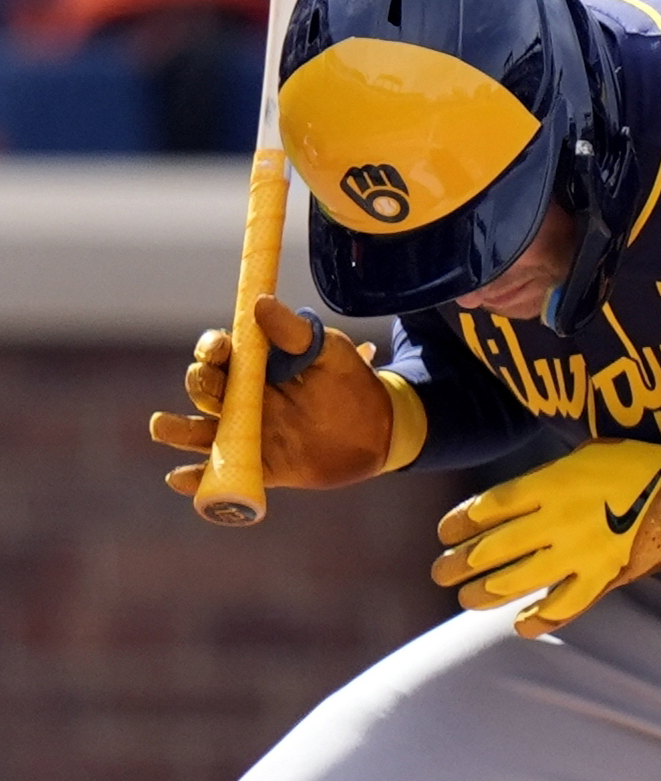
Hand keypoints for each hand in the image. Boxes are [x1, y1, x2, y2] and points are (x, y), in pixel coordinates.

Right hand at [150, 295, 395, 495]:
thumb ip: (295, 332)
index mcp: (258, 368)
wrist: (380, 429)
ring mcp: (250, 435)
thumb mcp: (329, 352)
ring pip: (203, 432)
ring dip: (179, 430)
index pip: (222, 355)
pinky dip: (197, 478)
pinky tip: (178, 478)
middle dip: (199, 383)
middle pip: (206, 390)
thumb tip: (259, 303)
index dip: (212, 349)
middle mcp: (246, 400)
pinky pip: (224, 473)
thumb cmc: (352, 382)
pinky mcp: (261, 466)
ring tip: (161, 427)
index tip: (219, 348)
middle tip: (207, 384)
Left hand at [432, 439, 660, 637]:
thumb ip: (546, 478)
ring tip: (466, 598)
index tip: (445, 533)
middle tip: (440, 573)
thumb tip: (513, 499)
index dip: (460, 522)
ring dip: (486, 592)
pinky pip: (565, 606)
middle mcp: (557, 520)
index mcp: (550, 483)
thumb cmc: (635, 463)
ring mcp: (579, 552)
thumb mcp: (583, 454)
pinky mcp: (603, 576)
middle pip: (494, 547)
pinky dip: (541, 619)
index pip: (489, 507)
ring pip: (518, 580)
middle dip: (460, 563)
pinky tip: (522, 625)